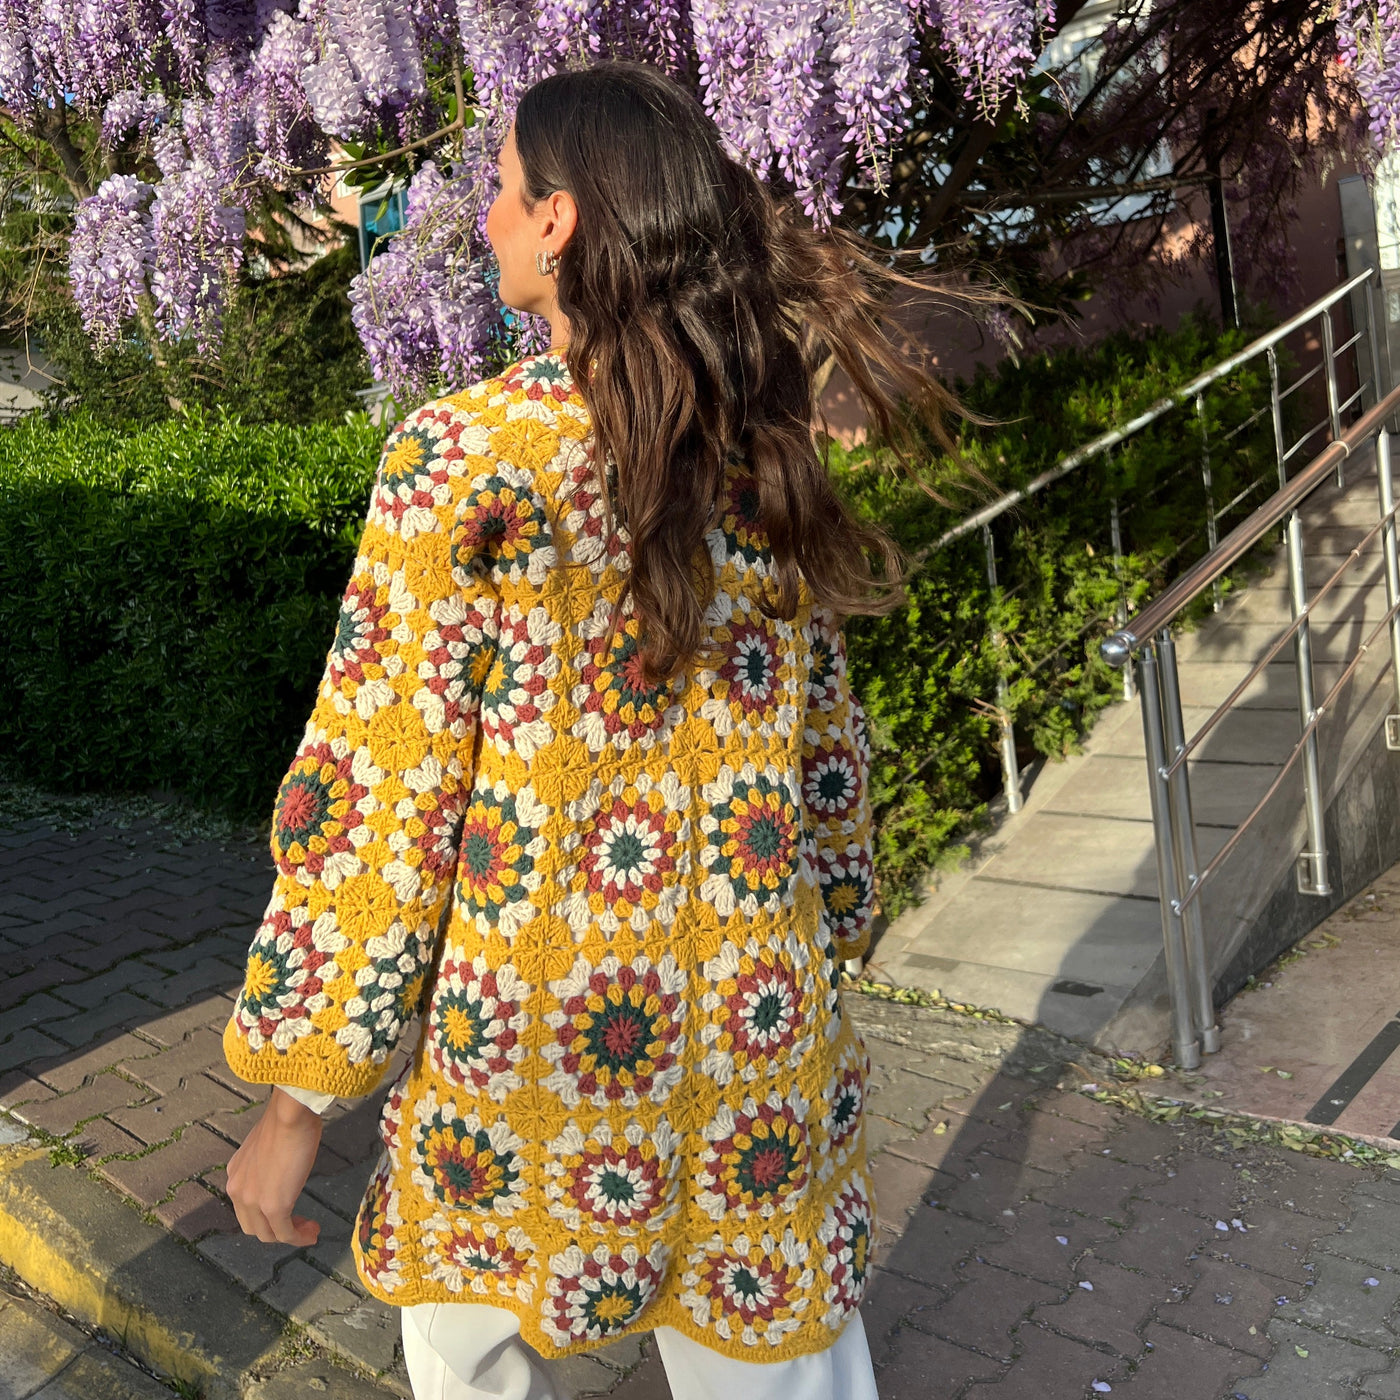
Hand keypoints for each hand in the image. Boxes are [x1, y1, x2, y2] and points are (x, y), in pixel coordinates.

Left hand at [226, 1087, 324, 1245]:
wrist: (289, 1114)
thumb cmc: (286, 1119)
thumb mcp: (268, 1143)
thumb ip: (268, 1161)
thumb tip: (284, 1166)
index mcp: (236, 1174)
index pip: (246, 1206)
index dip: (265, 1214)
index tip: (288, 1210)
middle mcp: (238, 1191)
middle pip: (253, 1226)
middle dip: (276, 1230)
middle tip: (299, 1224)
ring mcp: (254, 1201)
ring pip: (268, 1234)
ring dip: (290, 1236)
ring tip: (309, 1230)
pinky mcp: (274, 1206)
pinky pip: (285, 1233)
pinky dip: (299, 1238)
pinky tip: (312, 1234)